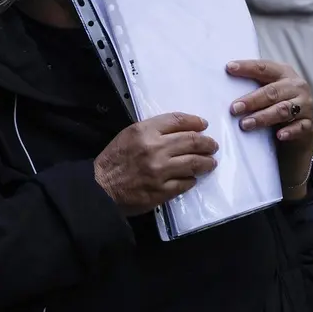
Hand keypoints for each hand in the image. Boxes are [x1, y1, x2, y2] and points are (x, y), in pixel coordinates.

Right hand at [93, 112, 219, 215]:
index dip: (195, 122)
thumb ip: (152, 130)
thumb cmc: (113, 159)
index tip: (203, 125)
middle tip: (212, 146)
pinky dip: (191, 179)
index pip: (178, 121)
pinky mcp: (162, 190)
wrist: (100, 187)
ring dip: (206, 162)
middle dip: (207, 143)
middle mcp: (155, 148)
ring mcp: (160, 170)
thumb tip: (180, 131)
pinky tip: (193, 178)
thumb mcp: (129, 135)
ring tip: (210, 163)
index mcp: (145, 131)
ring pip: (193, 163)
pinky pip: (185, 183)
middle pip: (191, 141)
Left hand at [226, 60, 312, 193]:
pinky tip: (278, 135)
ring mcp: (306, 105)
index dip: (247, 67)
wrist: (300, 131)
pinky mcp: (309, 125)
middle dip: (251, 100)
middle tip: (234, 108)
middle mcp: (297, 86)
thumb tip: (220, 84)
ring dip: (263, 117)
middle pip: (272, 91)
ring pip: (282, 110)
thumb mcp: (266, 94)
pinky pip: (299, 127)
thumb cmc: (274, 107)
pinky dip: (289, 131)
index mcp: (284, 73)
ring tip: (245, 124)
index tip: (228, 68)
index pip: (264, 68)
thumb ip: (252, 86)